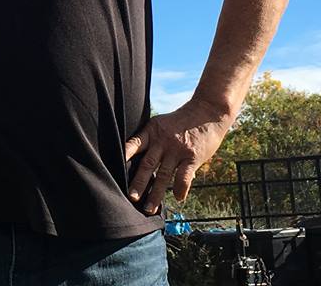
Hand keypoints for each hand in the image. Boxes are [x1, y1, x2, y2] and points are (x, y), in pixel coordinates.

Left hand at [123, 98, 232, 215]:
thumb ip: (151, 139)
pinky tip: (177, 198)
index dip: (125, 154)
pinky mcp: (192, 157)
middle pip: (147, 165)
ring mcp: (177, 149)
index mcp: (152, 131)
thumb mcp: (161, 123)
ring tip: (149, 208)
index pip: (135, 143)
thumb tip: (136, 158)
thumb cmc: (181, 120)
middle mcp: (163, 141)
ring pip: (164, 176)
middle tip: (131, 197)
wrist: (207, 111)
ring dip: (156, 194)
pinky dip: (180, 189)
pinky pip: (184, 177)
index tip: (114, 167)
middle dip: (138, 183)